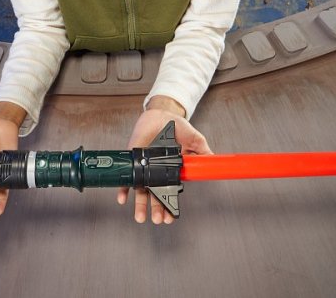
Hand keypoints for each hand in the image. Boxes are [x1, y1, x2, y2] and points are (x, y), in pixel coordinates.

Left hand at [117, 102, 211, 224]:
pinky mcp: (134, 160)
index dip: (171, 205)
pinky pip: (127, 176)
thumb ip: (202, 151)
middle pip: (156, 195)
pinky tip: (122, 199)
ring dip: (140, 206)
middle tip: (158, 220)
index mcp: (172, 172)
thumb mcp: (195, 140)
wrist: (162, 114)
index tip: (172, 216)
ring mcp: (145, 168)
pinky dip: (123, 188)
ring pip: (142, 190)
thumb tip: (212, 161)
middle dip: (157, 209)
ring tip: (141, 217)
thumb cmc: (177, 128)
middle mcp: (157, 173)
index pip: (171, 192)